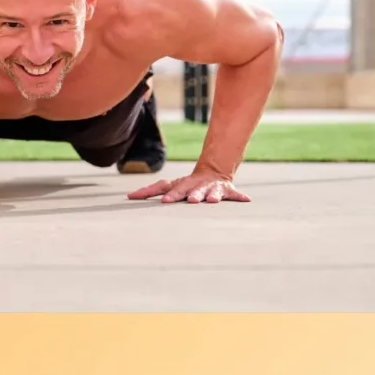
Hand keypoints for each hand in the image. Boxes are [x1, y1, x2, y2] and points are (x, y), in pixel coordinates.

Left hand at [127, 169, 250, 203]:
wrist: (212, 172)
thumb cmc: (186, 184)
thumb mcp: (169, 185)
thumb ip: (149, 191)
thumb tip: (128, 196)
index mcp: (183, 186)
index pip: (174, 190)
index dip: (170, 195)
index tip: (164, 202)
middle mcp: (197, 186)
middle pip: (192, 191)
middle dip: (190, 196)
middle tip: (189, 201)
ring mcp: (212, 188)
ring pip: (212, 193)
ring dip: (212, 196)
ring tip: (212, 200)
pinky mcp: (227, 190)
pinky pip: (235, 194)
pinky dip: (240, 196)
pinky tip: (246, 200)